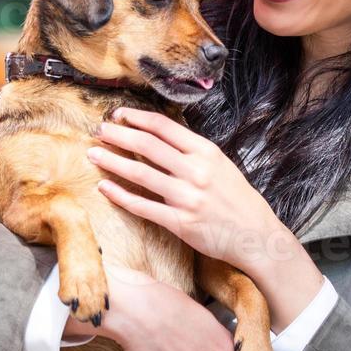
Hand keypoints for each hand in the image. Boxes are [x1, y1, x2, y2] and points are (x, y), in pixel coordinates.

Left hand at [86, 108, 289, 273]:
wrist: (257, 236)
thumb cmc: (238, 199)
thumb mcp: (221, 165)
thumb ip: (193, 152)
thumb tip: (160, 137)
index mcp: (206, 152)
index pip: (163, 126)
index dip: (137, 118)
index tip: (118, 114)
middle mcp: (196, 171)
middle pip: (147, 145)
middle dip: (118, 135)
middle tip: (99, 130)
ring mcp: (187, 197)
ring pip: (140, 173)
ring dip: (112, 161)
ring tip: (93, 154)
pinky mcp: (180, 222)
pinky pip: (143, 206)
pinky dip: (121, 195)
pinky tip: (105, 188)